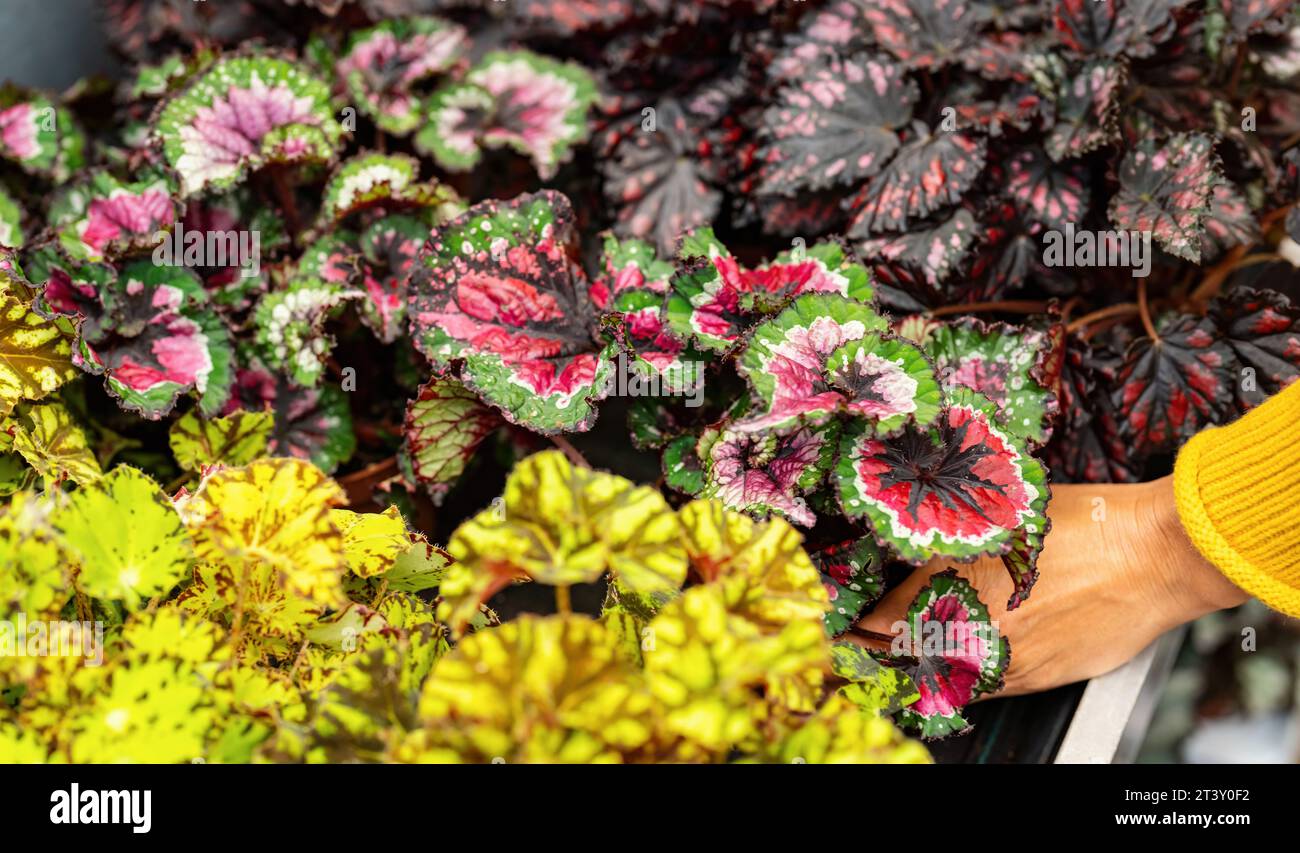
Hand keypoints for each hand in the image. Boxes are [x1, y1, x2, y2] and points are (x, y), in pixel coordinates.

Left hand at [848, 475, 1248, 695]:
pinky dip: (947, 685)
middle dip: (869, 650)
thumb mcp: (1003, 512)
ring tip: (876, 667)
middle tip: (844, 650)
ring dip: (903, 670)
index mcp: (952, 577)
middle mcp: (969, 623)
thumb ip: (953, 535)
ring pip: (931, 675)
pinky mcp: (1030, 677)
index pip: (880, 615)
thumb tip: (913, 547)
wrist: (1151, 556)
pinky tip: (932, 679)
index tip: (835, 625)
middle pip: (897, 652)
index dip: (853, 622)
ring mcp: (999, 656)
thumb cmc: (1084, 523)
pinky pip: (974, 690)